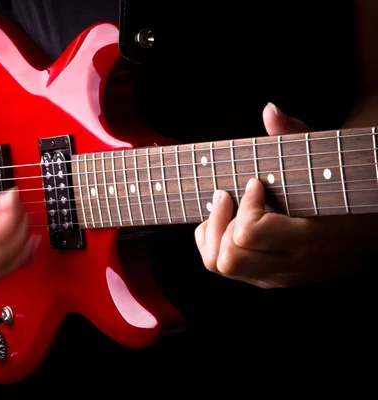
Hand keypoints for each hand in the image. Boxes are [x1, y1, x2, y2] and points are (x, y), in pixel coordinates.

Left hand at [194, 103, 370, 287]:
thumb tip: (270, 110)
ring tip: (225, 206)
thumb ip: (294, 136)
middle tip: (229, 195)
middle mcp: (288, 265)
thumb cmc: (341, 190)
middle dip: (221, 223)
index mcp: (308, 239)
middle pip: (229, 259)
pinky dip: (212, 241)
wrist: (368, 231)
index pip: (250, 234)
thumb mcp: (324, 161)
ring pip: (220, 266)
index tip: (255, 183)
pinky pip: (219, 266)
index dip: (245, 205)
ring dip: (212, 234)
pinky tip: (226, 219)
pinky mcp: (263, 277)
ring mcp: (274, 276)